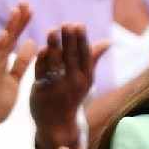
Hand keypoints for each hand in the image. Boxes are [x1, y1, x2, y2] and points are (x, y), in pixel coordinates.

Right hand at [0, 2, 35, 132]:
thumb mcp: (12, 81)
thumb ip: (20, 63)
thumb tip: (32, 43)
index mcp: (0, 66)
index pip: (10, 41)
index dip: (18, 25)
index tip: (29, 7)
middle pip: (1, 46)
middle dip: (11, 28)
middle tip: (21, 8)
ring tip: (4, 35)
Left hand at [30, 25, 105, 148]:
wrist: (58, 123)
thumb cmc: (72, 95)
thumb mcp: (86, 79)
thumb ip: (92, 58)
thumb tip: (108, 42)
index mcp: (86, 79)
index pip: (85, 56)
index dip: (81, 41)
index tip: (79, 25)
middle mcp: (74, 83)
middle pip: (71, 58)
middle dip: (69, 41)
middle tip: (66, 24)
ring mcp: (58, 87)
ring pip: (56, 63)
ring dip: (54, 46)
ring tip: (52, 30)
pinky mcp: (42, 90)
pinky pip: (41, 72)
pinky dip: (41, 60)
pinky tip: (41, 48)